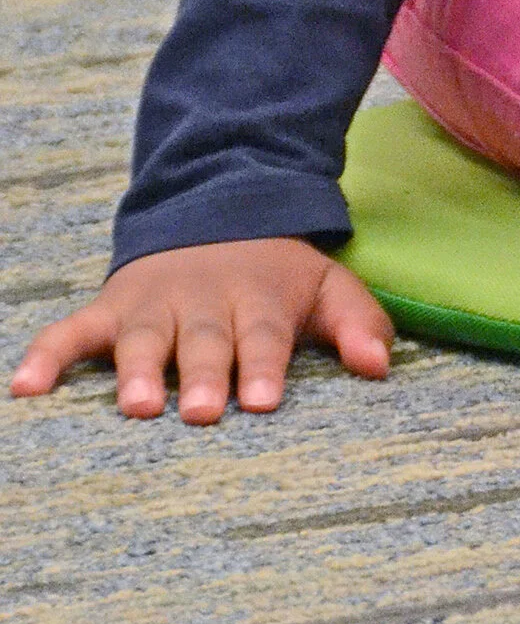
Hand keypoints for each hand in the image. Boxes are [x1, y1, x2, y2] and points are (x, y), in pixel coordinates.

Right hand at [11, 238, 393, 422]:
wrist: (218, 211)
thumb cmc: (277, 275)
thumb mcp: (328, 286)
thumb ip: (359, 323)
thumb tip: (381, 368)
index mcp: (259, 299)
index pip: (264, 335)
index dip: (263, 366)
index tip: (264, 400)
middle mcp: (204, 301)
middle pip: (203, 341)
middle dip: (201, 374)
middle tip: (197, 412)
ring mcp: (153, 304)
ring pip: (142, 338)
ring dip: (135, 369)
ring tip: (134, 405)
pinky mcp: (110, 308)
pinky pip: (71, 331)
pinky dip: (47, 355)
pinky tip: (25, 388)